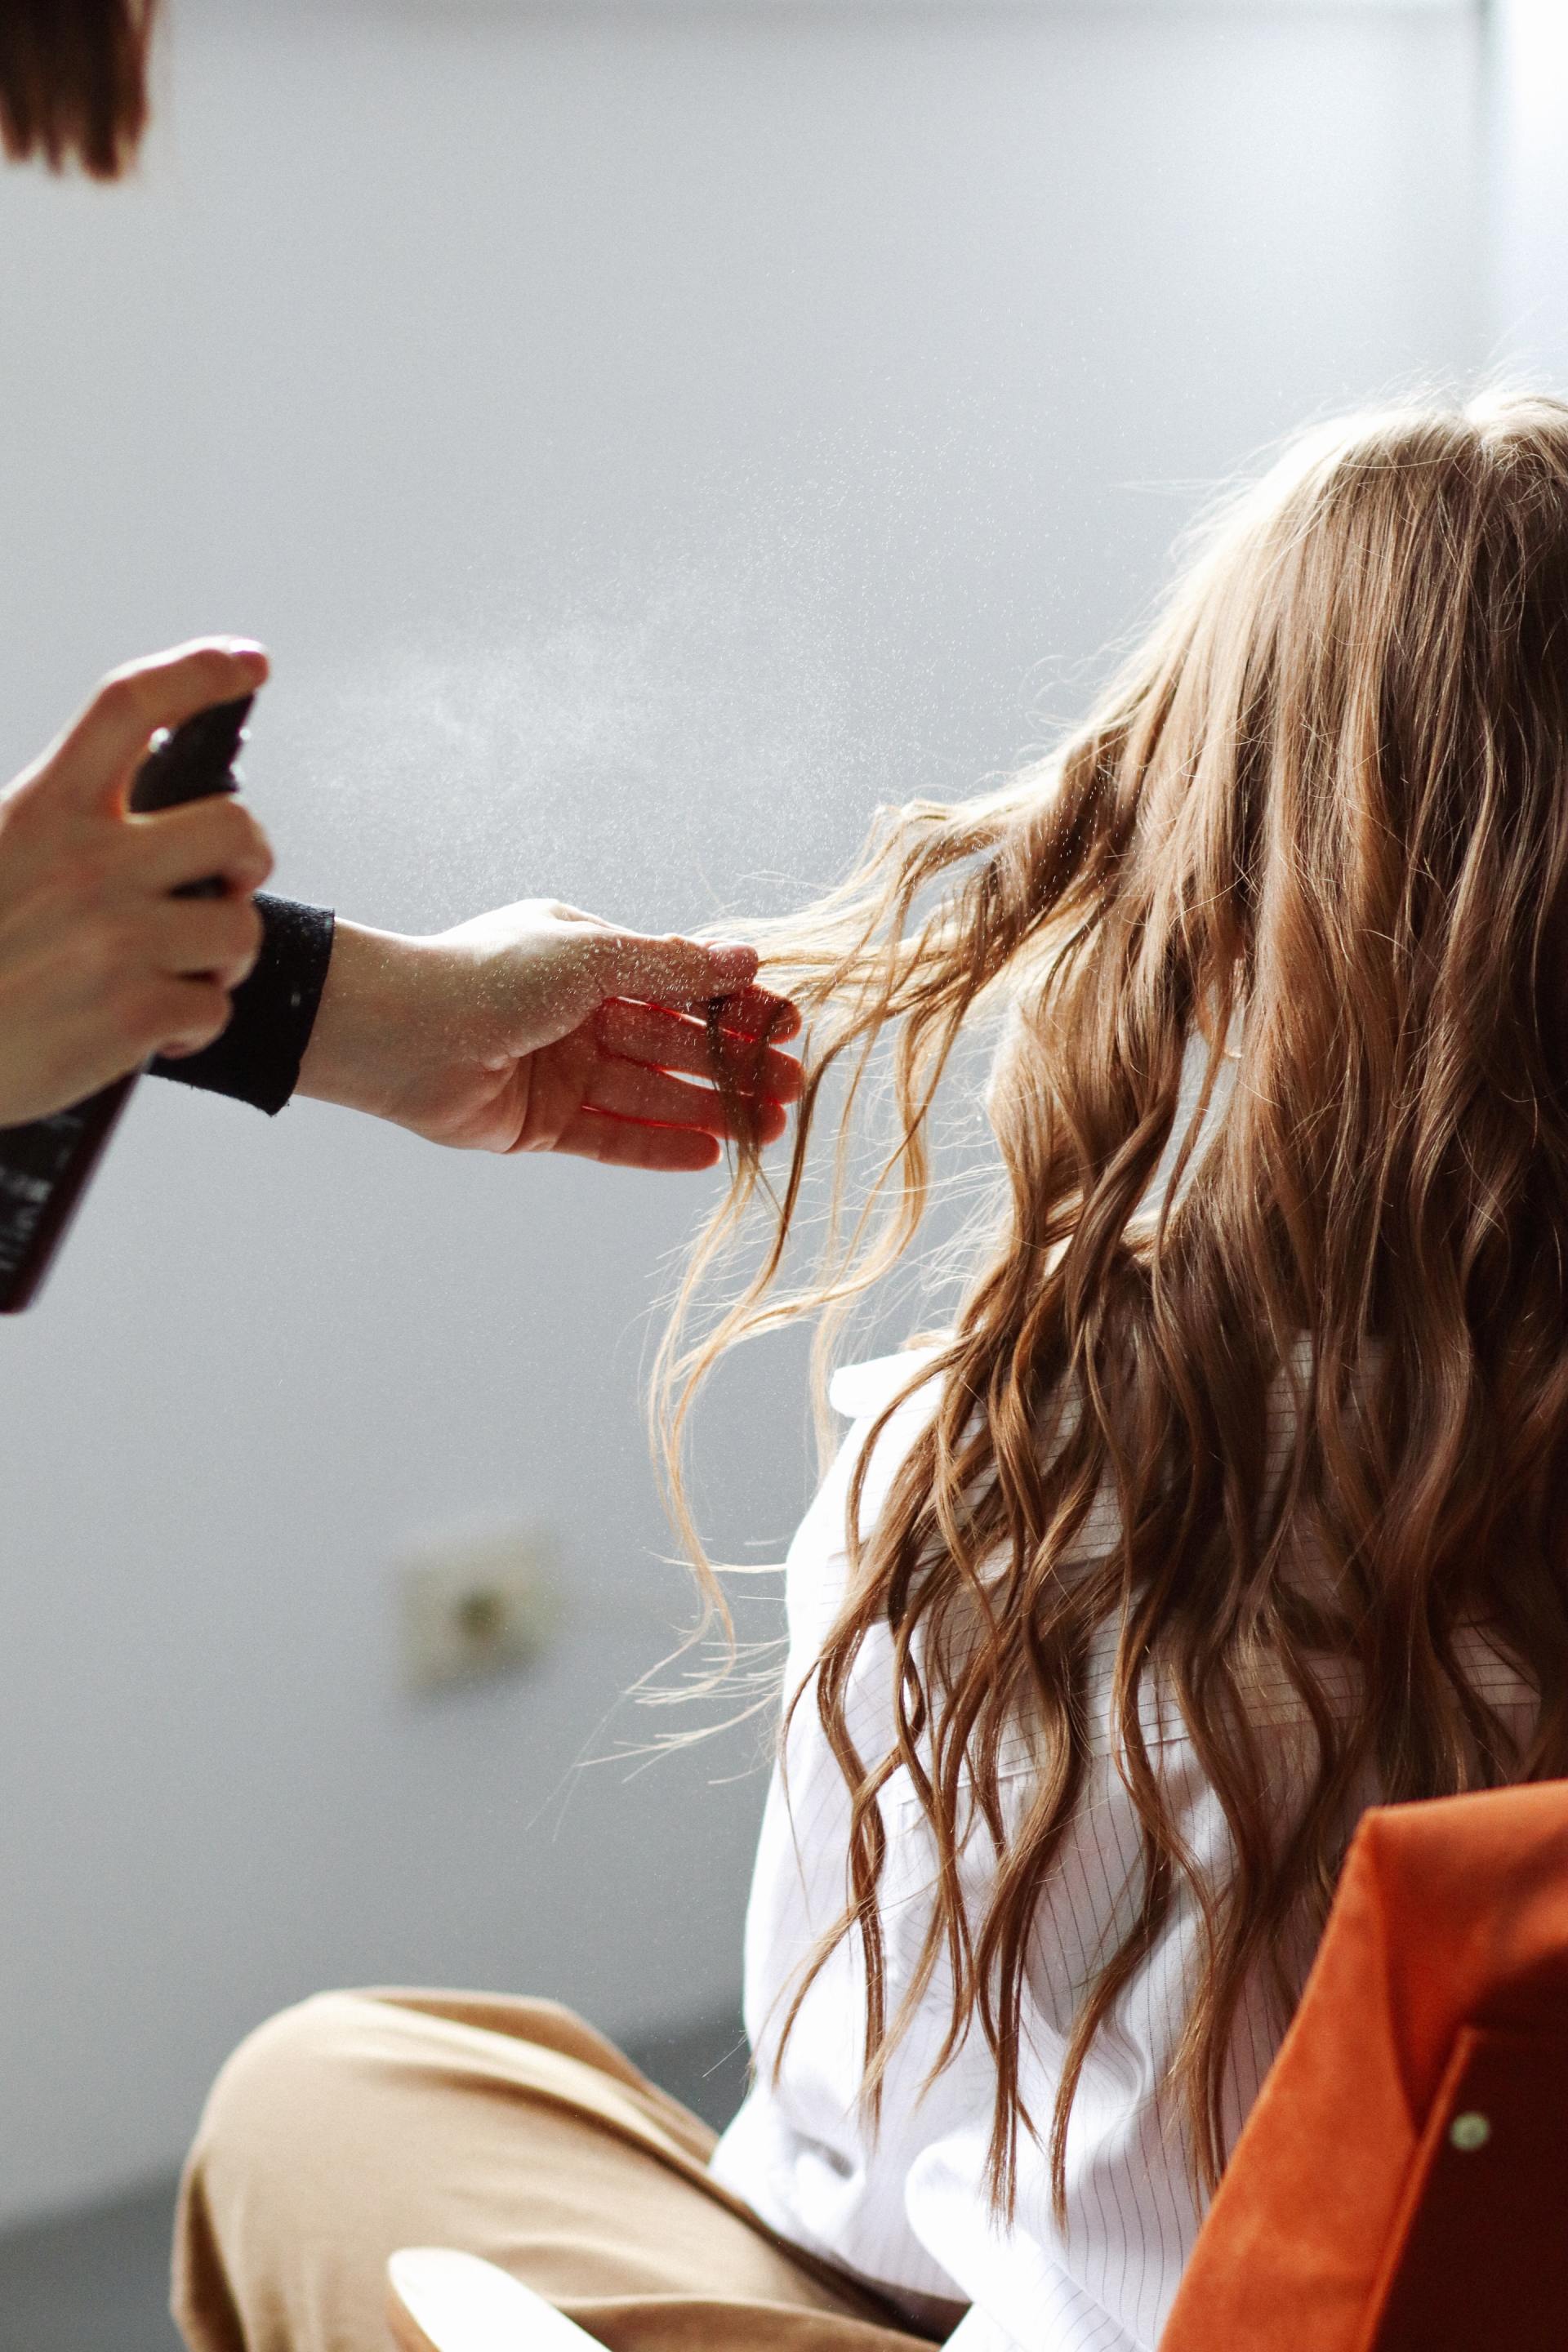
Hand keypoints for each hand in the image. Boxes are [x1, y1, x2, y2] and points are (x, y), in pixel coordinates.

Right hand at [0, 640, 274, 1123]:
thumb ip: (55, 820)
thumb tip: (143, 786)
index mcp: (42, 811)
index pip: (130, 706)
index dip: (200, 672)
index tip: (250, 662)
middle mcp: (87, 865)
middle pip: (233, 824)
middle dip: (252, 855)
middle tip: (231, 882)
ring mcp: (115, 940)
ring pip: (237, 926)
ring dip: (223, 956)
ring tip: (180, 972)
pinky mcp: (132, 1015)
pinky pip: (213, 1007)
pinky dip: (195, 1026)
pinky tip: (154, 1032)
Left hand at [295, 899, 802, 1168]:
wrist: (398, 1033)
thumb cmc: (490, 975)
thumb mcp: (590, 956)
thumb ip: (669, 966)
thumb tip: (746, 957)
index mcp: (587, 957)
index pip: (678, 982)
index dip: (733, 1002)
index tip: (788, 1022)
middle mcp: (577, 1013)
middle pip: (672, 1041)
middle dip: (732, 1063)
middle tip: (791, 1086)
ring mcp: (561, 1069)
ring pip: (650, 1091)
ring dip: (708, 1108)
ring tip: (767, 1128)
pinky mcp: (541, 1123)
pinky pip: (612, 1136)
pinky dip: (658, 1144)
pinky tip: (709, 1154)